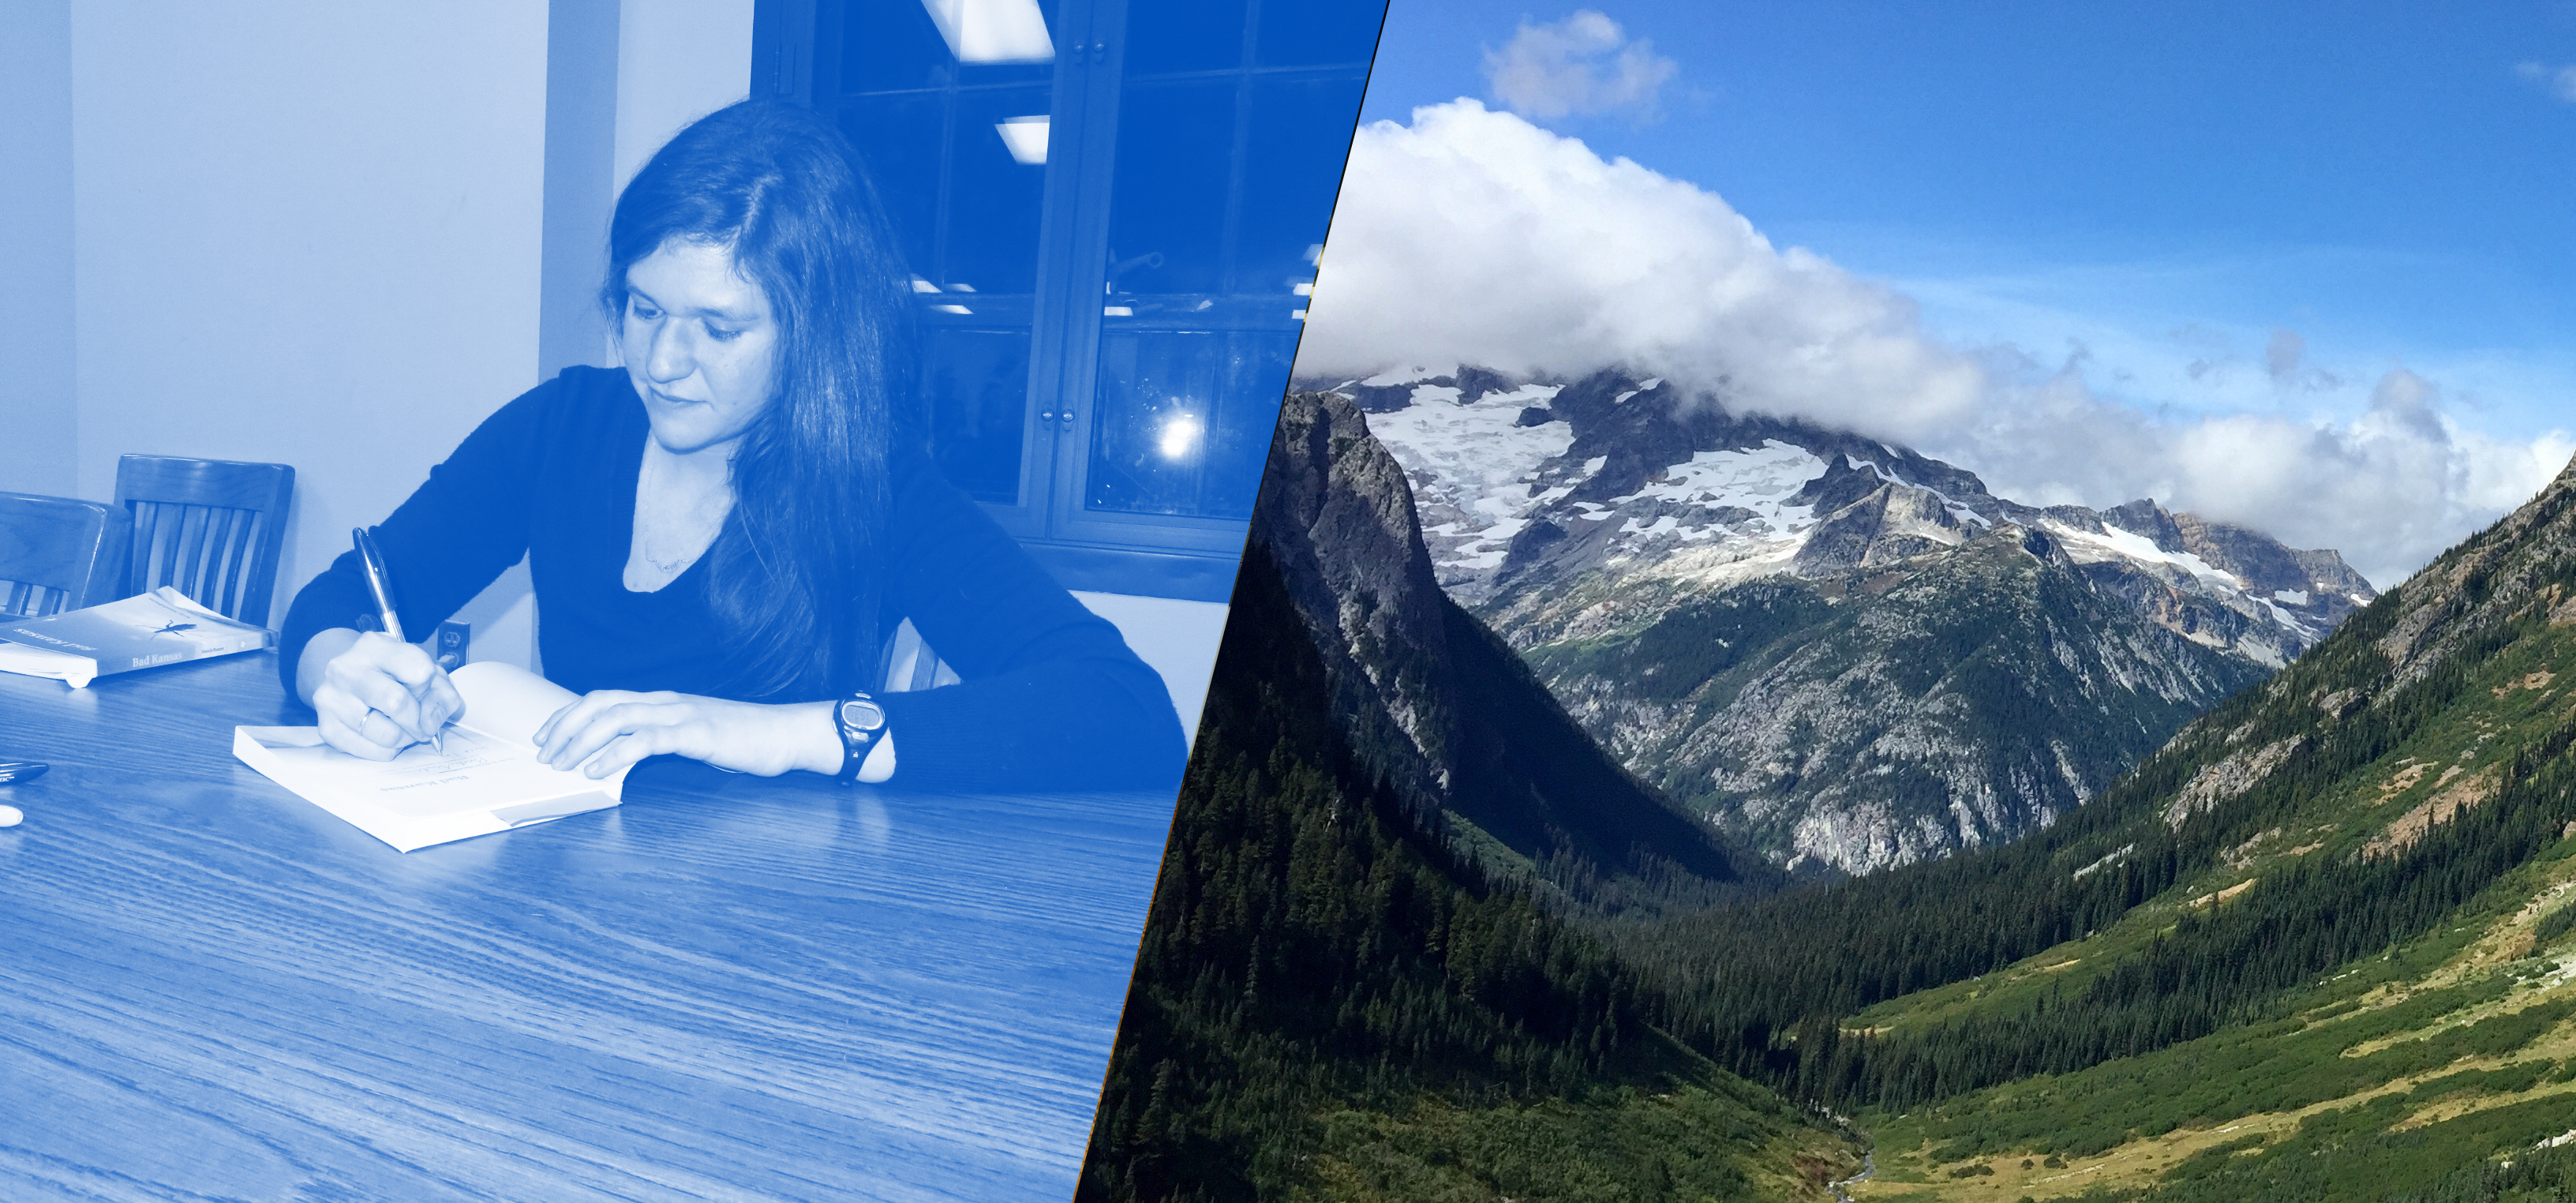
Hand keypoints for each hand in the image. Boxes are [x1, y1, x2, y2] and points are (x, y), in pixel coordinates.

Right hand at [303, 628, 463, 761]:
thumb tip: (430, 722)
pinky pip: (371, 750)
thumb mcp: (422, 670)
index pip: (419, 670)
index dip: (430, 687)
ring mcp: (331, 698)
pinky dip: (387, 750)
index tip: (425, 691)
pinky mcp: (326, 726)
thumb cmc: (390, 674)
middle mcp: (346, 669)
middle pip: (397, 702)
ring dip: (405, 738)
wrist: (346, 678)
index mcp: (375, 646)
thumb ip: (441, 694)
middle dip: (419, 721)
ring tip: (403, 729)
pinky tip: (384, 736)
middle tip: (421, 724)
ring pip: (386, 733)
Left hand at [531, 691, 850, 778]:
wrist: (787, 734)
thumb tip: (630, 758)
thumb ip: (665, 741)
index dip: (570, 714)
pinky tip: (598, 768)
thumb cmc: (746, 739)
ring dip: (582, 740)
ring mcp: (681, 714)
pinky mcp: (695, 732)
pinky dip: (615, 752)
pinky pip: (645, 739)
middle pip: (601, 703)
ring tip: (563, 762)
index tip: (547, 735)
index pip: (604, 699)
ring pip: (616, 716)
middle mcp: (666, 701)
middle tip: (544, 752)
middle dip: (566, 726)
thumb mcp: (696, 737)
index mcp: (664, 702)